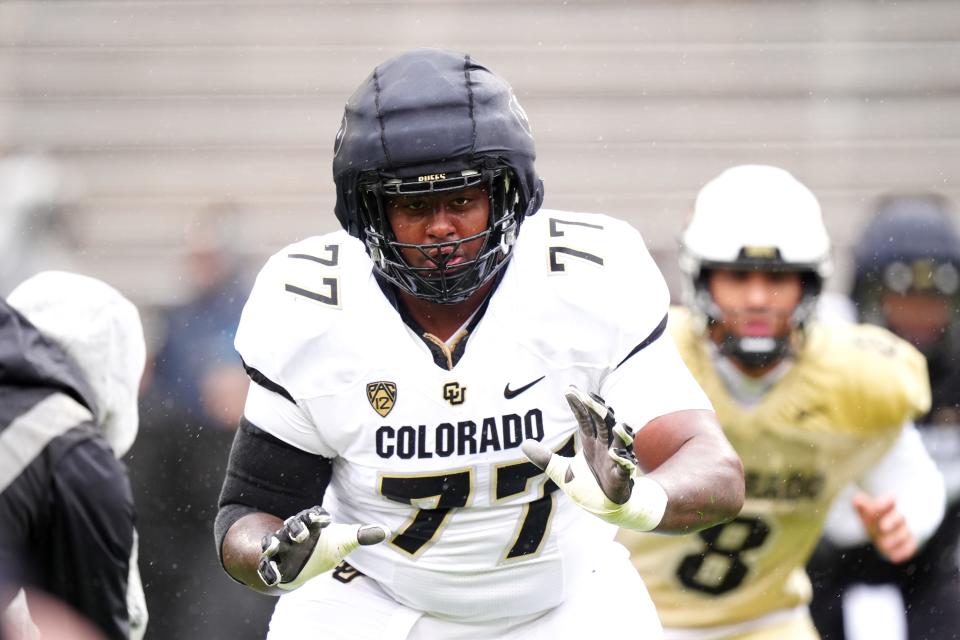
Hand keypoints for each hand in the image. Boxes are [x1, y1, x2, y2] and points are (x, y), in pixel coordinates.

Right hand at [257, 506, 389, 590]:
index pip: (313, 515)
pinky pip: (266, 565)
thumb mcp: (343, 542)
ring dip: (273, 543)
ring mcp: (281, 547)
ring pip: (273, 541)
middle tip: (303, 534)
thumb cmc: (325, 548)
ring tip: (274, 547)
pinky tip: (274, 577)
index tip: (324, 520)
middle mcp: (294, 532)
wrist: (303, 566)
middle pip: (292, 524)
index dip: (316, 516)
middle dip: (296, 528)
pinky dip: (268, 570)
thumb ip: (361, 536)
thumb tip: (386, 531)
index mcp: (312, 524)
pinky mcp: (273, 563)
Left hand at [522, 386, 666, 530]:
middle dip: (597, 410)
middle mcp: (605, 446)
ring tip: (617, 423)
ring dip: (620, 433)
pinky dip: (622, 460)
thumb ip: (544, 458)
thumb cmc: (587, 485)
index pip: (585, 419)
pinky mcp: (621, 478)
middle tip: (589, 397)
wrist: (604, 507)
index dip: (578, 406)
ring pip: (621, 442)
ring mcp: (615, 461)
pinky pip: (624, 467)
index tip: (570, 390)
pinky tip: (615, 453)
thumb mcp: (560, 471)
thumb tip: (523, 444)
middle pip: (603, 424)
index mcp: (591, 442)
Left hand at [853, 493, 916, 563]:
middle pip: (899, 517)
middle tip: (882, 527)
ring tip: (883, 545)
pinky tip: (894, 557)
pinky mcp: (908, 543)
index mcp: (887, 506)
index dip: (885, 503)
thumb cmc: (871, 518)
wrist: (879, 530)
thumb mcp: (864, 511)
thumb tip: (856, 500)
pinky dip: (903, 551)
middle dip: (892, 522)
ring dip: (895, 539)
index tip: (877, 506)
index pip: (890, 500)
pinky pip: (910, 546)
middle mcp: (898, 517)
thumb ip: (861, 505)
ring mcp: (904, 530)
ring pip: (904, 533)